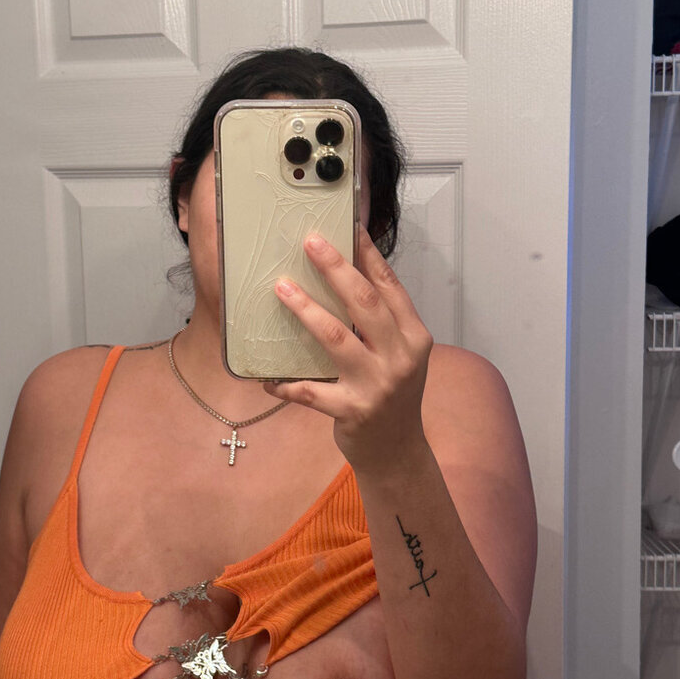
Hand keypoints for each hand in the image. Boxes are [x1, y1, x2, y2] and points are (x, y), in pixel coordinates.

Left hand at [263, 227, 433, 471]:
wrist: (398, 452)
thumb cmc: (391, 395)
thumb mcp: (400, 355)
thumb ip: (381, 323)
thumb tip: (344, 278)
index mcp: (414, 337)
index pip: (390, 287)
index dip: (368, 255)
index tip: (347, 227)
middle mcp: (400, 357)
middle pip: (364, 303)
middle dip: (335, 269)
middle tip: (309, 242)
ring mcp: (377, 384)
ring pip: (336, 338)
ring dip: (305, 310)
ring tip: (281, 289)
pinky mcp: (353, 410)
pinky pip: (311, 391)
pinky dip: (286, 383)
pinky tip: (266, 378)